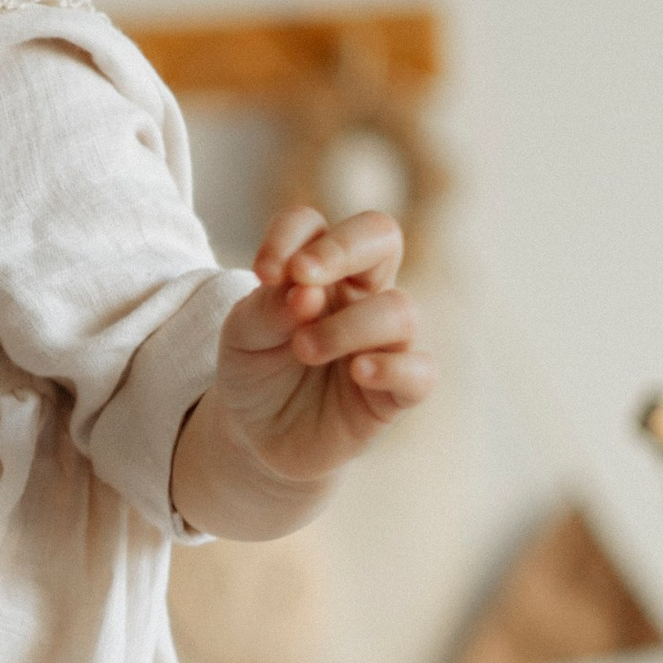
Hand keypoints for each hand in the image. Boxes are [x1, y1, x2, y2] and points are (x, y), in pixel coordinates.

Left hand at [174, 204, 432, 535]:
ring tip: (304, 349)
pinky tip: (358, 372)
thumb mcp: (242, 337)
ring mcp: (383, 341)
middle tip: (302, 277)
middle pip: (380, 235)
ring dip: (346, 326)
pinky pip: (420, 370)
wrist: (257, 438)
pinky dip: (392, 367)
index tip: (263, 273)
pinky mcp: (396, 392)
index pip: (312, 224)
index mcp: (315, 270)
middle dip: (342, 247)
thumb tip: (305, 291)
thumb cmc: (255, 372)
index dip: (289, 236)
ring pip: (398, 308)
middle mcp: (358, 295)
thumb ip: (266, 308)